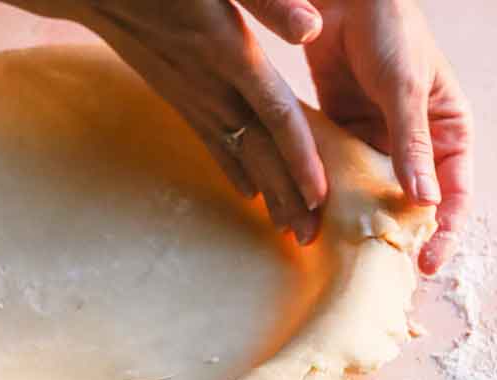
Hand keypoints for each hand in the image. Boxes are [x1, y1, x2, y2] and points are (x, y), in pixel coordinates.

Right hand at [5, 0, 330, 244]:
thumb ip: (267, 0)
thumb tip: (311, 29)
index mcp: (230, 53)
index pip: (275, 115)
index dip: (299, 158)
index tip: (320, 197)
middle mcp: (211, 83)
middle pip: (258, 150)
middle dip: (285, 196)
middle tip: (308, 239)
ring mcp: (190, 93)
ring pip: (236, 153)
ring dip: (264, 194)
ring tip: (287, 229)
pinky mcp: (177, 94)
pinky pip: (210, 140)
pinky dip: (233, 169)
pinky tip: (247, 192)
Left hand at [306, 0, 471, 273]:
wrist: (345, 0)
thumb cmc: (389, 30)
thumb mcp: (403, 88)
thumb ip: (411, 144)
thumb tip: (425, 201)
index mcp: (448, 130)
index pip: (454, 194)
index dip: (445, 233)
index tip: (426, 265)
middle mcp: (415, 143)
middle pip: (411, 203)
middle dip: (396, 237)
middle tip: (377, 275)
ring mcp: (378, 141)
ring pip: (371, 193)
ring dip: (356, 221)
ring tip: (339, 255)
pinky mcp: (343, 134)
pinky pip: (339, 173)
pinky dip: (328, 195)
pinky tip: (313, 220)